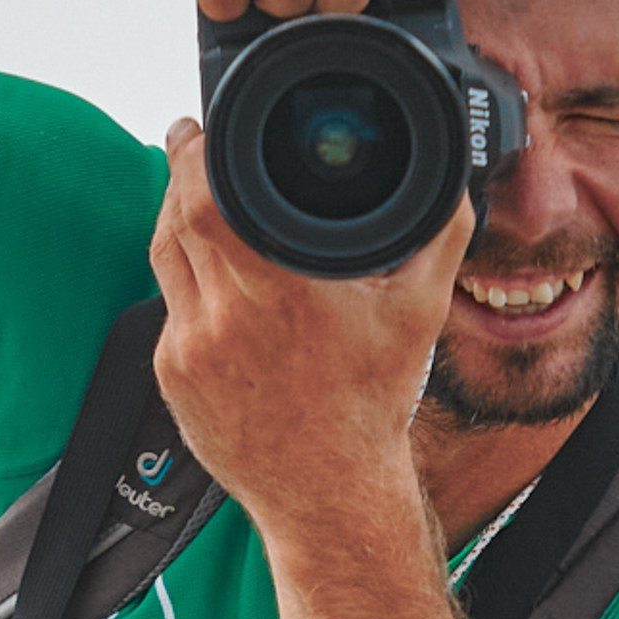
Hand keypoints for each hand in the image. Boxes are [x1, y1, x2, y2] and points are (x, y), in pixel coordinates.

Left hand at [147, 122, 469, 544]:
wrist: (330, 492)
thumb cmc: (374, 403)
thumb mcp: (420, 313)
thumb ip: (438, 234)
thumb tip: (455, 177)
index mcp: (278, 293)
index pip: (204, 200)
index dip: (191, 153)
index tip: (196, 126)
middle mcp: (223, 321)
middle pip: (174, 219)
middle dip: (181, 174)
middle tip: (193, 145)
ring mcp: (189, 352)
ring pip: (163, 259)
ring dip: (175, 219)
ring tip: (196, 195)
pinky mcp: (172, 376)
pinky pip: (170, 306)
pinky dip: (187, 281)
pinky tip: (213, 274)